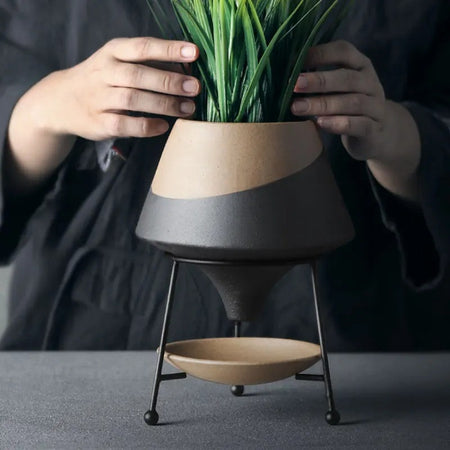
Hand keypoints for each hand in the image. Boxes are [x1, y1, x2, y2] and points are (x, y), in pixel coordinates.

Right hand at [6, 37, 200, 192]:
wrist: (61, 101)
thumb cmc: (102, 80)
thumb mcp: (118, 62)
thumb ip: (147, 65)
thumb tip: (186, 72)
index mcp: (113, 52)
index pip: (143, 47)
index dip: (169, 49)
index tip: (194, 52)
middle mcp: (105, 72)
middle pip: (139, 75)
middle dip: (169, 81)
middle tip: (195, 88)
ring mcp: (99, 98)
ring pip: (134, 100)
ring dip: (164, 104)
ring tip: (187, 108)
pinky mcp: (98, 122)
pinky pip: (126, 125)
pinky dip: (147, 126)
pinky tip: (163, 126)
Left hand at [291, 40, 420, 200]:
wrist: (379, 135)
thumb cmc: (348, 109)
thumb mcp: (338, 91)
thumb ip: (319, 82)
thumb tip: (283, 77)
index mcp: (360, 66)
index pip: (344, 51)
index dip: (321, 54)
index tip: (296, 61)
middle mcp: (371, 83)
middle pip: (347, 78)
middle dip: (319, 81)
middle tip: (294, 85)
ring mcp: (376, 107)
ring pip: (352, 102)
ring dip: (322, 104)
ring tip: (298, 108)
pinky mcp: (375, 130)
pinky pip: (360, 125)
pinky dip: (340, 124)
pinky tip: (321, 123)